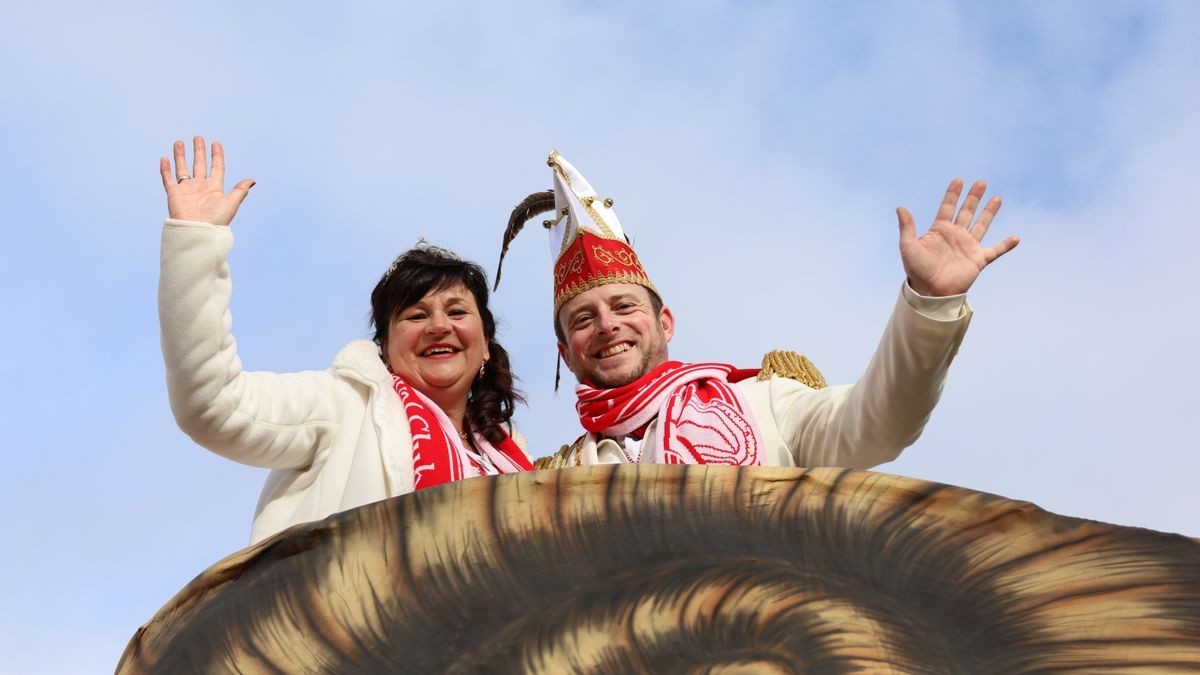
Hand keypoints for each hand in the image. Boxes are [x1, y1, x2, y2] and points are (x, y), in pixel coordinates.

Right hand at [159, 136, 254, 225]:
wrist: (198, 232)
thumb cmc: (216, 220)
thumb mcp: (231, 203)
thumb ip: (240, 190)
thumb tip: (252, 180)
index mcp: (214, 188)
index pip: (216, 167)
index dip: (217, 156)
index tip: (216, 143)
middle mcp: (200, 186)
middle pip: (200, 164)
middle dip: (199, 151)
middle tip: (198, 137)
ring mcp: (187, 189)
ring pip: (182, 168)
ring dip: (181, 156)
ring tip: (179, 142)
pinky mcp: (174, 194)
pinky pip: (168, 179)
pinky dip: (165, 169)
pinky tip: (164, 158)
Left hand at [897, 178, 1019, 296]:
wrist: (930, 291)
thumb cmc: (917, 270)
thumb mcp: (908, 246)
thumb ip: (907, 227)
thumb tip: (900, 208)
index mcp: (939, 230)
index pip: (947, 207)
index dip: (953, 194)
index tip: (959, 180)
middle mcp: (955, 235)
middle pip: (966, 212)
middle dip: (973, 197)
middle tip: (981, 183)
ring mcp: (968, 246)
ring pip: (981, 225)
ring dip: (989, 212)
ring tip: (997, 198)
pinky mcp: (978, 260)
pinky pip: (995, 251)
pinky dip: (1005, 245)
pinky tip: (1016, 238)